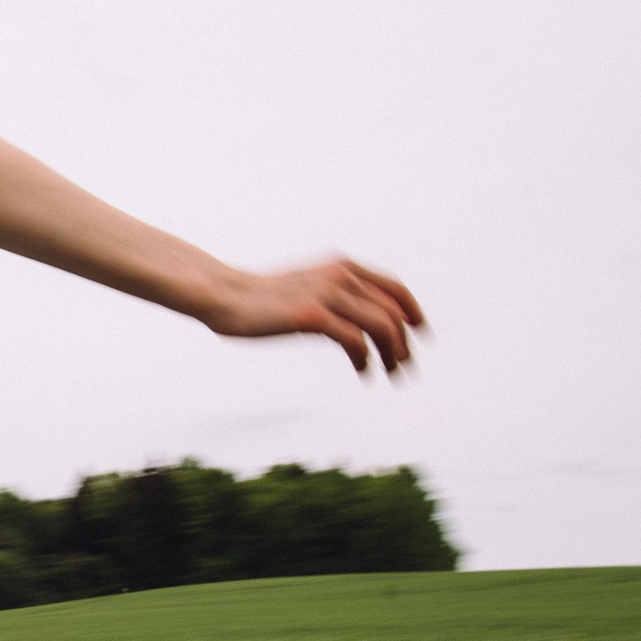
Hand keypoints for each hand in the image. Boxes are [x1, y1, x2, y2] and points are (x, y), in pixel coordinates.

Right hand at [201, 258, 423, 376]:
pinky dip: (365, 359)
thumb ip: (329, 295)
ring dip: (392, 354)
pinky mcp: (311, 315)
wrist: (222, 296)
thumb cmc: (257, 298)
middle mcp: (340, 276)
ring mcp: (326, 294)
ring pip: (380, 326)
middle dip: (403, 343)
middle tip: (402, 369)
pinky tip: (363, 372)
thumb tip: (347, 317)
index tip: (418, 333)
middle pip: (391, 312)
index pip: (392, 289)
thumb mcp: (302, 288)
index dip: (412, 311)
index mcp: (340, 266)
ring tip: (390, 374)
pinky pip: (355, 340)